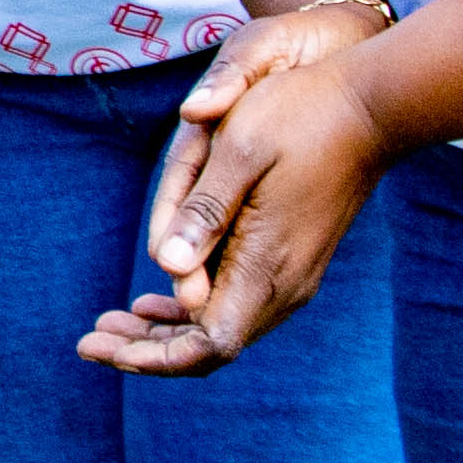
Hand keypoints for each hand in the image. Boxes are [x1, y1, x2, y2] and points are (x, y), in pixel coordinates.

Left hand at [77, 0, 399, 375]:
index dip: (152, 356)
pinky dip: (193, 311)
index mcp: (268, 264)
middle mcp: (285, 284)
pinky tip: (157, 303)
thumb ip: (203, 211)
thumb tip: (163, 268)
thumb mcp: (240, 150)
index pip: (208, 344)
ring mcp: (294, 275)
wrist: (373, 106)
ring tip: (110, 326)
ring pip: (223, 329)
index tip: (98, 347)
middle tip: (89, 342)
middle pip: (210, 346)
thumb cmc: (303, 115)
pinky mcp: (294, 260)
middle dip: (147, 351)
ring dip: (167, 334)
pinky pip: (238, 304)